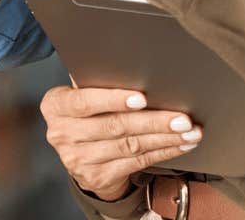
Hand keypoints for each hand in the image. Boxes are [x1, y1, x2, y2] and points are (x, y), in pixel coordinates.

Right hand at [41, 86, 201, 202]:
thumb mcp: (83, 95)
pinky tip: (179, 145)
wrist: (80, 154)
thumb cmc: (87, 112)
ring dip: (164, 138)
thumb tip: (130, 68)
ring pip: (129, 146)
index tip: (141, 98)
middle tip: (181, 118)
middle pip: (114, 126)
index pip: (84, 102)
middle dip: (153, 121)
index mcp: (56, 106)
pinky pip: (136, 162)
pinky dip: (162, 152)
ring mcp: (78, 159)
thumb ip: (96, 83)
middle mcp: (61, 133)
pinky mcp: (96, 177)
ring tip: (188, 131)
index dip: (113, 100)